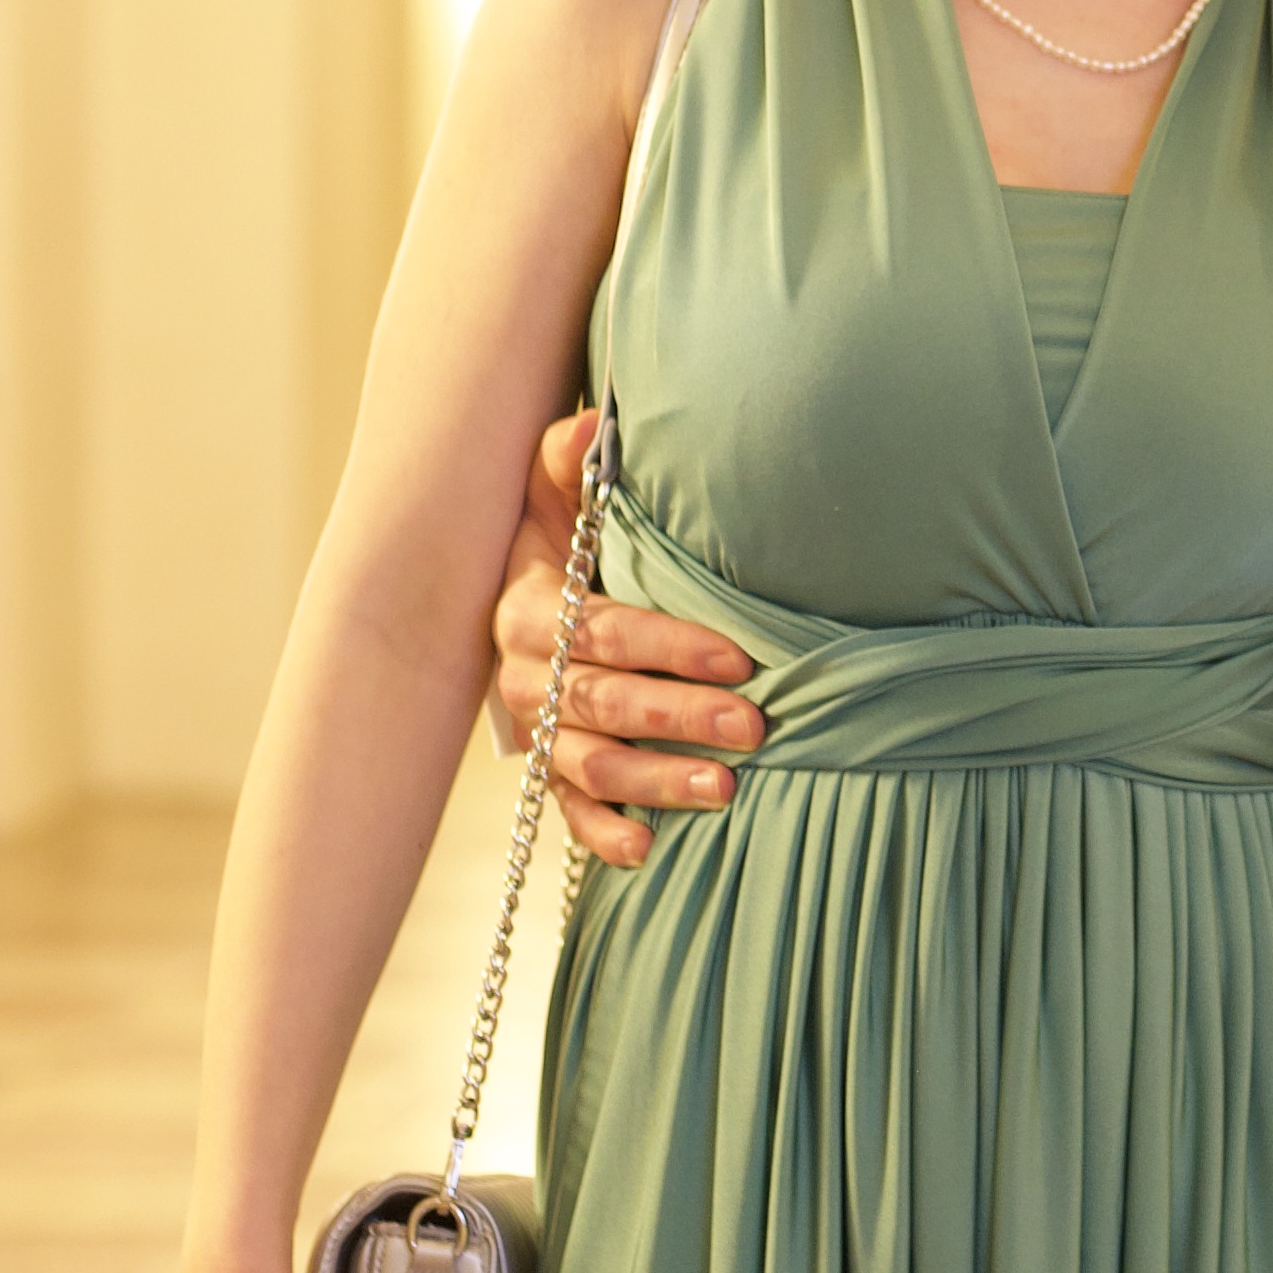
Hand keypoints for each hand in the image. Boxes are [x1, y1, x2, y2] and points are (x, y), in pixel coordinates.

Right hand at [489, 409, 768, 866]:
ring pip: (590, 765)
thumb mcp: (555, 494)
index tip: (739, 654)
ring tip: (726, 790)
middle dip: (680, 716)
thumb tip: (592, 424)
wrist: (517, 594)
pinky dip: (601, 833)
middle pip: (604, 703)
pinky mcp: (546, 769)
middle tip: (755, 726)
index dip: (669, 646)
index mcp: (528, 607)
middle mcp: (524, 675)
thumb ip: (567, 460)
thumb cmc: (560, 536)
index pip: (603, 632)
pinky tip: (647, 849)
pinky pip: (567, 811)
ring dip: (656, 781)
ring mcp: (535, 729)